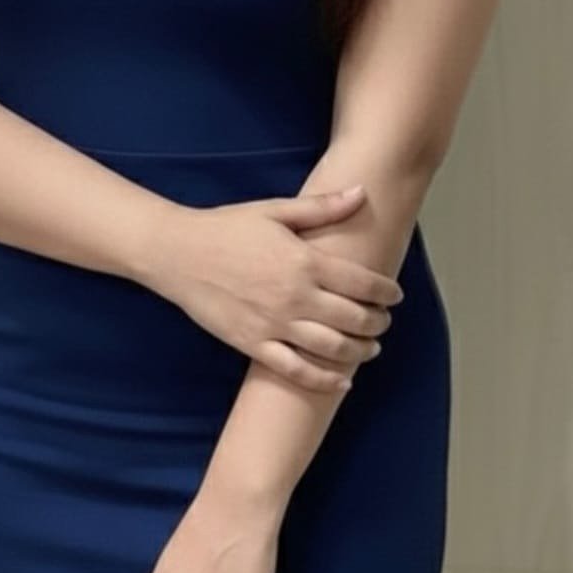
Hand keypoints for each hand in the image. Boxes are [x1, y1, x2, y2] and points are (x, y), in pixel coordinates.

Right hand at [156, 189, 401, 392]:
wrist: (178, 252)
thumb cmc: (227, 227)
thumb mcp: (275, 210)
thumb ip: (322, 207)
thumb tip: (362, 192)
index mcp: (304, 261)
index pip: (361, 282)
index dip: (385, 292)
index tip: (394, 295)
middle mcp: (294, 296)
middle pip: (353, 319)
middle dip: (377, 323)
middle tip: (384, 322)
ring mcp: (274, 324)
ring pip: (331, 348)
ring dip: (359, 351)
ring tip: (369, 348)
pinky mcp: (253, 344)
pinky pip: (295, 370)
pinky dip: (323, 380)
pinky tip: (341, 380)